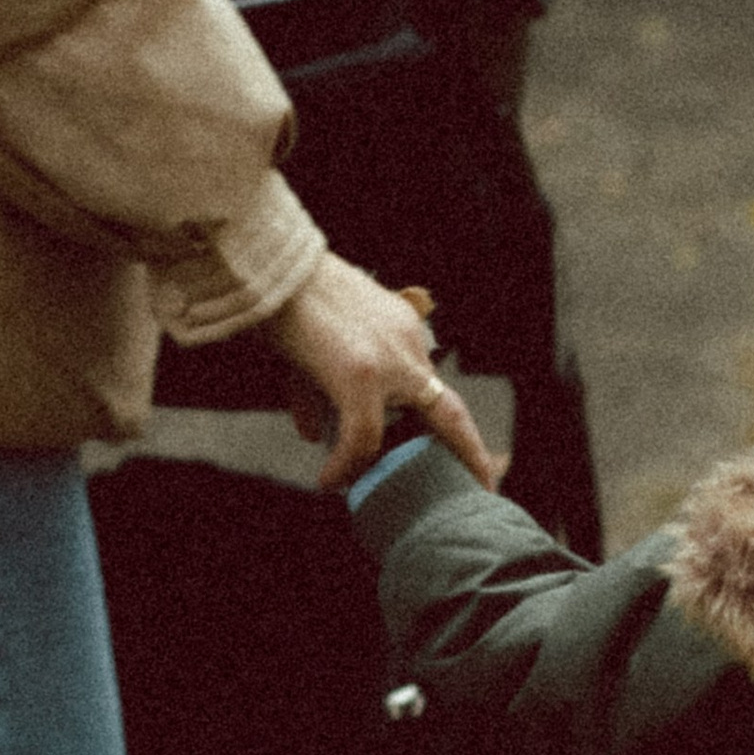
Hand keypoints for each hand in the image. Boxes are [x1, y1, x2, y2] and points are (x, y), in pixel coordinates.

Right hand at [261, 257, 501, 494]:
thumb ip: (316, 394)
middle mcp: (407, 346)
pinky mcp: (361, 375)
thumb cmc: (287, 301)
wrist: (273, 268)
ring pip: (406, 432)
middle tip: (480, 486)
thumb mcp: (313, 349)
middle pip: (449, 411)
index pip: (436, 385)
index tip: (472, 455)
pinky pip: (362, 437)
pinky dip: (346, 463)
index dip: (453, 424)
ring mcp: (388, 362)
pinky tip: (328, 479)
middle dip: (468, 452)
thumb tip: (313, 434)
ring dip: (383, 464)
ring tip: (359, 485)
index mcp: (404, 332)